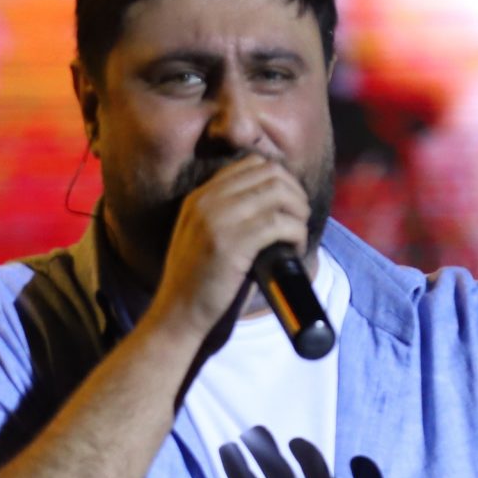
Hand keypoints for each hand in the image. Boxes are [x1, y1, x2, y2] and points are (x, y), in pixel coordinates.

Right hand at [143, 155, 310, 345]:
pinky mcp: (232, 244)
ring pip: (279, 194)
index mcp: (200, 196)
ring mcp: (217, 220)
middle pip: (270, 173)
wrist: (177, 314)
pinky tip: (296, 248)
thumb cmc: (197, 282)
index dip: (280, 178)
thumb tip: (274, 204)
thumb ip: (225, 214)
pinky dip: (297, 233)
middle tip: (300, 218)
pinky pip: (280, 224)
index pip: (252, 164)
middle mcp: (207, 201)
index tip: (288, 203)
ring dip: (298, 212)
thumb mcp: (201, 235)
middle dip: (294, 193)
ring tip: (298, 234)